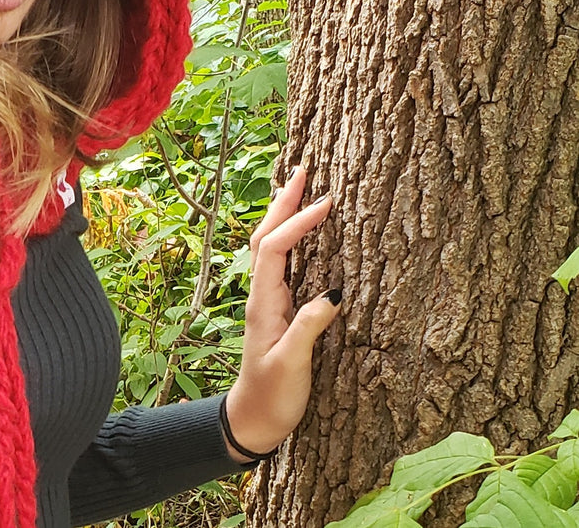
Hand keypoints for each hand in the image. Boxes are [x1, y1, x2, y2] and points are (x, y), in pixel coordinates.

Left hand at [222, 165, 338, 460]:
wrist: (255, 419)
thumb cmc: (274, 395)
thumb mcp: (293, 365)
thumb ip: (309, 328)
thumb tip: (334, 292)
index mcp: (264, 301)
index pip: (275, 247)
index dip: (297, 221)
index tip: (326, 201)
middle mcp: (262, 293)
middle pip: (267, 235)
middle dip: (283, 201)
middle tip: (302, 170)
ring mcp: (268, 298)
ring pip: (270, 244)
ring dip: (283, 213)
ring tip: (299, 187)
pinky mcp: (277, 308)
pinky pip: (280, 261)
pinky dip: (289, 237)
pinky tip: (300, 232)